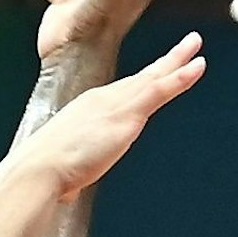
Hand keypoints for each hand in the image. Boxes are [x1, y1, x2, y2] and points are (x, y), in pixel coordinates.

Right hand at [17, 32, 205, 197]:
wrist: (40, 169)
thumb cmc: (45, 172)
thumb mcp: (63, 167)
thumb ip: (71, 173)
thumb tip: (66, 190)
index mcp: (88, 110)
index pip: (124, 91)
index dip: (144, 79)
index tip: (158, 70)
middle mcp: (102, 100)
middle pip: (142, 77)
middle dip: (166, 60)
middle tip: (187, 45)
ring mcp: (116, 105)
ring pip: (154, 77)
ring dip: (177, 60)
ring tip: (196, 46)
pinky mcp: (127, 115)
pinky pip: (159, 90)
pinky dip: (179, 78)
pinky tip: (197, 67)